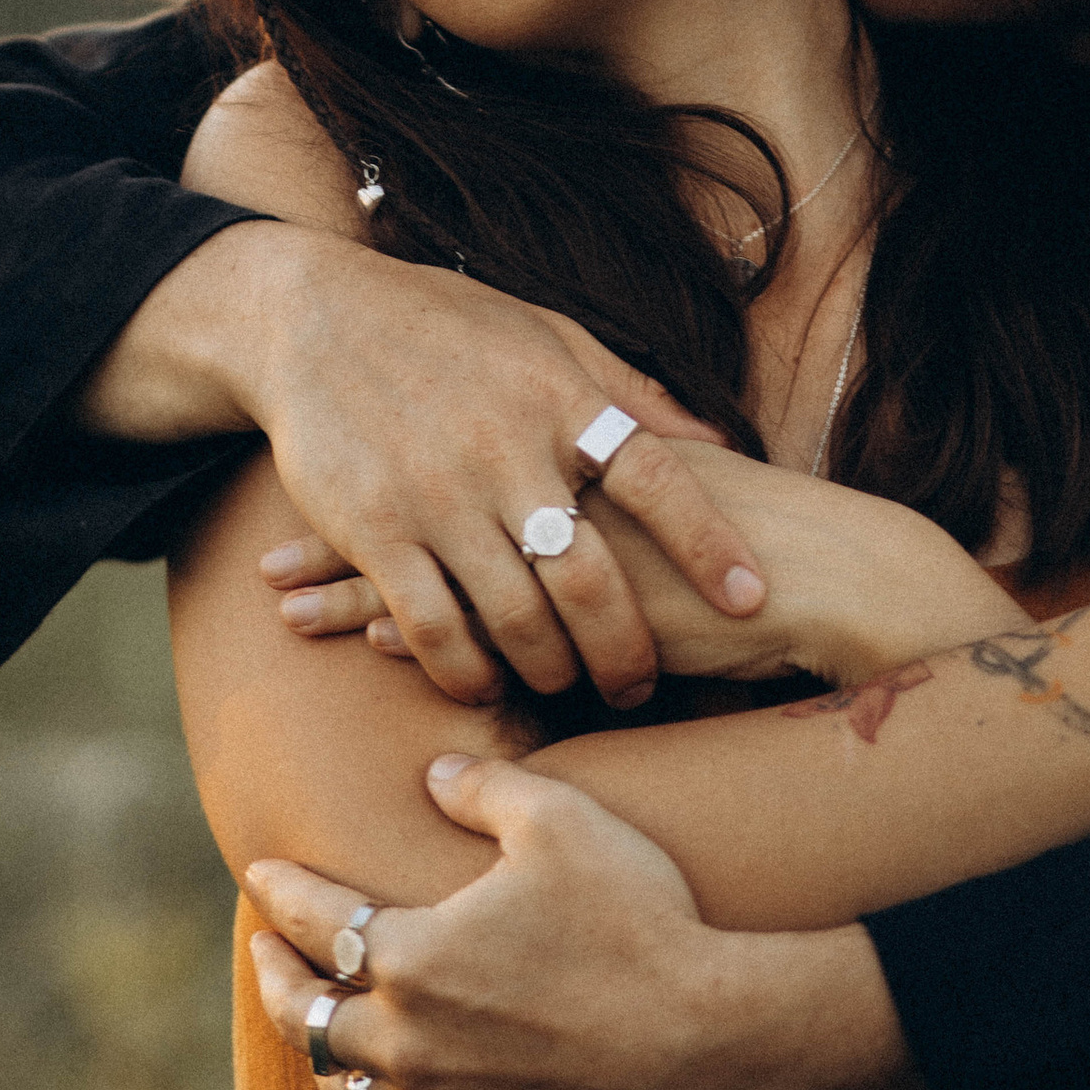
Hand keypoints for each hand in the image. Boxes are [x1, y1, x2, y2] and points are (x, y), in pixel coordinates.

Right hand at [223, 233, 766, 709]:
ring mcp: (438, 495)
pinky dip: (466, 671)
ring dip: (550, 669)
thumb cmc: (442, 324)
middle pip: (591, 577)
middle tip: (639, 684)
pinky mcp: (376, 530)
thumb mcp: (544, 336)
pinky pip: (434, 628)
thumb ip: (628, 392)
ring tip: (566, 686)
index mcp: (558, 398)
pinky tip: (483, 682)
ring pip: (517, 618)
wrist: (311, 317)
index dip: (709, 543)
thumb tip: (719, 440)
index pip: (656, 479)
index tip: (750, 598)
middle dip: (626, 649)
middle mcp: (505, 450)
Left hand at [240, 755, 926, 1089]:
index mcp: (413, 959)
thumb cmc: (638, 920)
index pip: (314, 921)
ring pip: (347, 1087)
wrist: (713, 1042)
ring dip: (323, 1047)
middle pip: (305, 1017)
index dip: (279, 892)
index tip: (258, 872)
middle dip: (274, 978)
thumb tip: (432, 774)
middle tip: (264, 952)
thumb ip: (482, 786)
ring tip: (320, 1018)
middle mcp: (412, 1046)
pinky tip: (394, 1076)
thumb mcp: (561, 820)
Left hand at [277, 451, 1013, 689]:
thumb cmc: (749, 528)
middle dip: (335, 540)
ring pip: (430, 564)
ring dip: (352, 595)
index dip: (367, 476)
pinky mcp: (568, 607)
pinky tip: (368, 649)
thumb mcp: (664, 476)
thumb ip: (609, 454)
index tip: (305, 488)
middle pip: (413, 503)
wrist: (823, 573)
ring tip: (285, 615)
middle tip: (266, 571)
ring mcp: (557, 546)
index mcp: (563, 440)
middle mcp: (549, 486)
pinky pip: (478, 619)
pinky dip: (417, 634)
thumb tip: (555, 455)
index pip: (436, 454)